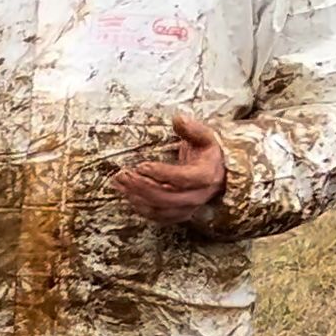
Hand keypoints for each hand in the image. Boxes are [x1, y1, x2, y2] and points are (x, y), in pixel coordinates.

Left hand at [111, 113, 226, 222]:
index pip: (184, 179)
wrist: (216, 172)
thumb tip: (178, 118)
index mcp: (207, 175)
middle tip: (123, 175)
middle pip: (168, 198)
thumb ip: (192, 129)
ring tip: (119, 183)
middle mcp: (199, 195)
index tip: (141, 165)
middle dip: (142, 187)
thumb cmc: (207, 152)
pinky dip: (140, 208)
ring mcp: (189, 207)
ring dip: (137, 198)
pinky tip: (127, 194)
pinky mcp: (179, 214)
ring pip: (160, 210)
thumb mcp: (205, 137)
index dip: (161, 173)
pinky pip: (158, 217)